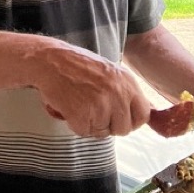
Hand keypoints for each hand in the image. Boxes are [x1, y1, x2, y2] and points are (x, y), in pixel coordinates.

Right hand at [36, 44, 151, 137]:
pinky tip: (70, 108)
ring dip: (91, 124)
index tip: (119, 120)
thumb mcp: (110, 73)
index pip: (143, 115)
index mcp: (127, 81)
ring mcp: (100, 105)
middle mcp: (118, 93)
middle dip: (110, 125)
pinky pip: (84, 132)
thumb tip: (144, 115)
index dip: (131, 121)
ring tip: (80, 105)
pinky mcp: (82, 115)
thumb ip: (125, 92)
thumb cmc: (77, 66)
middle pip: (124, 128)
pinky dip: (75, 124)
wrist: (49, 60)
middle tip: (95, 113)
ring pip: (103, 132)